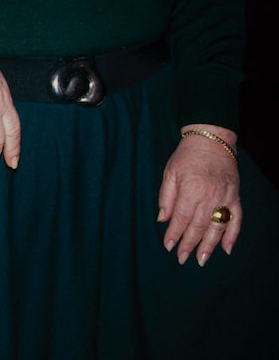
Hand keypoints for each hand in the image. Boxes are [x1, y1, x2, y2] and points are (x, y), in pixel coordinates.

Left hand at [157, 124, 240, 266]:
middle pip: (198, 226)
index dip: (174, 234)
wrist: (212, 139)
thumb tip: (162, 219)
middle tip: (182, 257)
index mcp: (191, 188)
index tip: (168, 246)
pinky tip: (226, 249)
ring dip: (209, 246)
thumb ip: (166, 197)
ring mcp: (224, 197)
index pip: (181, 218)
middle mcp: (209, 195)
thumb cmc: (187, 155)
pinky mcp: (235, 197)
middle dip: (189, 244)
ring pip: (217, 227)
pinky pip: (236, 220)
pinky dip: (232, 235)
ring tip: (201, 259)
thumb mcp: (170, 172)